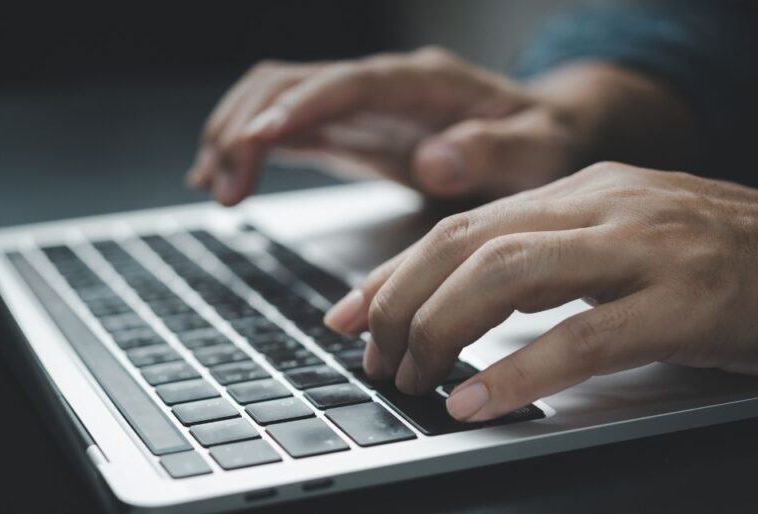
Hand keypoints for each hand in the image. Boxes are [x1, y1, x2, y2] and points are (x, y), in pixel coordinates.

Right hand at [186, 47, 582, 204]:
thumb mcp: (536, 150)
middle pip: (293, 82)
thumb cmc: (541, 139)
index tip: (260, 138)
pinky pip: (287, 127)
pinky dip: (248, 148)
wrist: (542, 131)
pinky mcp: (349, 130)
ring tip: (215, 187)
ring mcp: (360, 105)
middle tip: (225, 186)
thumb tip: (435, 159)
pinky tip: (223, 177)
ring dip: (235, 134)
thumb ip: (491, 152)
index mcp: (424, 82)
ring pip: (277, 99)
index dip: (302, 106)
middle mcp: (382, 85)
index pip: (350, 82)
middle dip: (248, 125)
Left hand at [323, 162, 757, 420]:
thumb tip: (477, 302)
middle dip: (401, 302)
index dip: (396, 270)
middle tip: (373, 356)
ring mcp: (648, 249)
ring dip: (442, 331)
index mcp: (590, 190)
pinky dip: (518, 372)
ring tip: (413, 379)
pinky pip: (583, 336)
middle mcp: (608, 206)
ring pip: (508, 276)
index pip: (465, 223)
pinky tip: (479, 401)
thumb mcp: (637, 241)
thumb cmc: (744, 261)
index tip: (349, 311)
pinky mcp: (689, 302)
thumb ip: (562, 260)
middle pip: (468, 243)